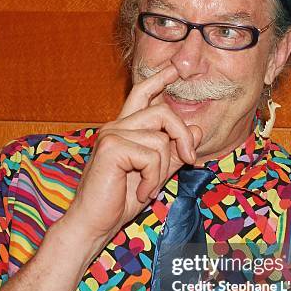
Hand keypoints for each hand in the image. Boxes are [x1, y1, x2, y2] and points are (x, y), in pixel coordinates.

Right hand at [62, 64, 201, 250]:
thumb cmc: (121, 200)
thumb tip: (196, 129)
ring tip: (149, 189)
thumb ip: (174, 152)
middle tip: (190, 161)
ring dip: (162, 171)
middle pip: (163, 112)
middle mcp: (116, 125)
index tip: (176, 66)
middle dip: (183, 136)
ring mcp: (112, 134)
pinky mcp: (111, 147)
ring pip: (161, 139)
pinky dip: (154, 179)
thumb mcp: (156, 173)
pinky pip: (152, 155)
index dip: (160, 78)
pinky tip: (143, 192)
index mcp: (125, 129)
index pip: (143, 94)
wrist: (95, 224)